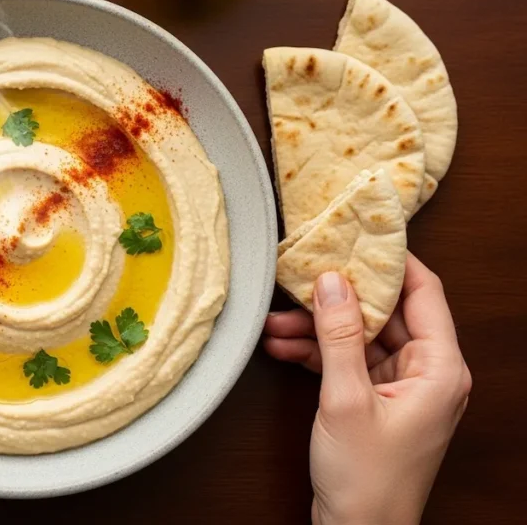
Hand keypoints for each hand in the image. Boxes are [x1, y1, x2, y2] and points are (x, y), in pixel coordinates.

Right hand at [263, 253, 470, 524]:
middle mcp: (428, 373)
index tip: (360, 236)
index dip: (392, 261)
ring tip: (276, 323)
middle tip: (302, 278)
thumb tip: (332, 282)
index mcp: (440, 369)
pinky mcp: (377, 401)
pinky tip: (284, 347)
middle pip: (386, 314)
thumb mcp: (346, 399)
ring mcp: (402, 388)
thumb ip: (339, 335)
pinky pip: (349, 361)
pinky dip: (318, 354)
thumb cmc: (368, 480)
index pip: (424, 293)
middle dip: (339, 298)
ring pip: (361, 337)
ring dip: (319, 329)